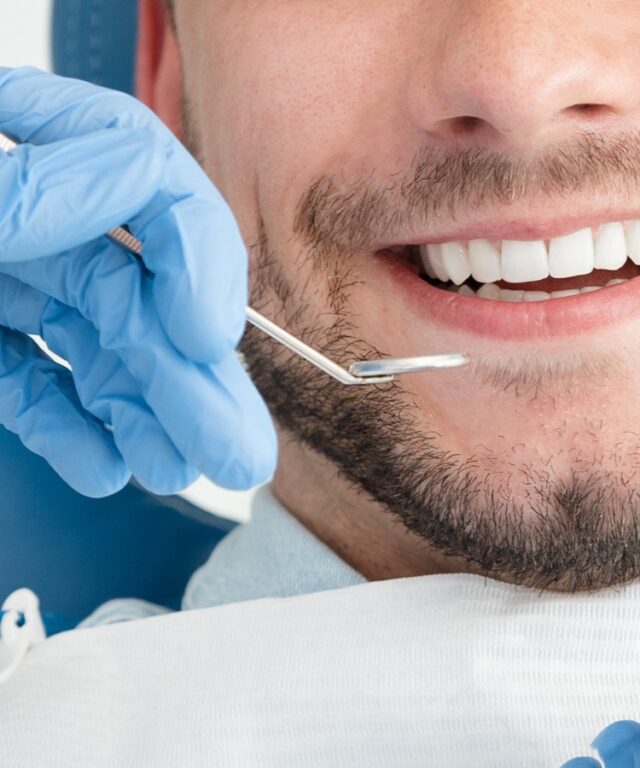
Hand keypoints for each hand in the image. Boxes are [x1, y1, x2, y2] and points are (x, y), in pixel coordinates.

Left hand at [0, 67, 275, 496]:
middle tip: (237, 449)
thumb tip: (101, 201)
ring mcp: (15, 280)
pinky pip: (40, 383)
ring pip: (108, 352)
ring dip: (149, 419)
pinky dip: (72, 429)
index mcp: (36, 147)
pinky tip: (104, 462)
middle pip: (145, 296)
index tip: (205, 333)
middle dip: (194, 382)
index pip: (147, 181)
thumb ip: (23, 188)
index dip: (197, 258)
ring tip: (181, 469)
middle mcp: (37, 218)